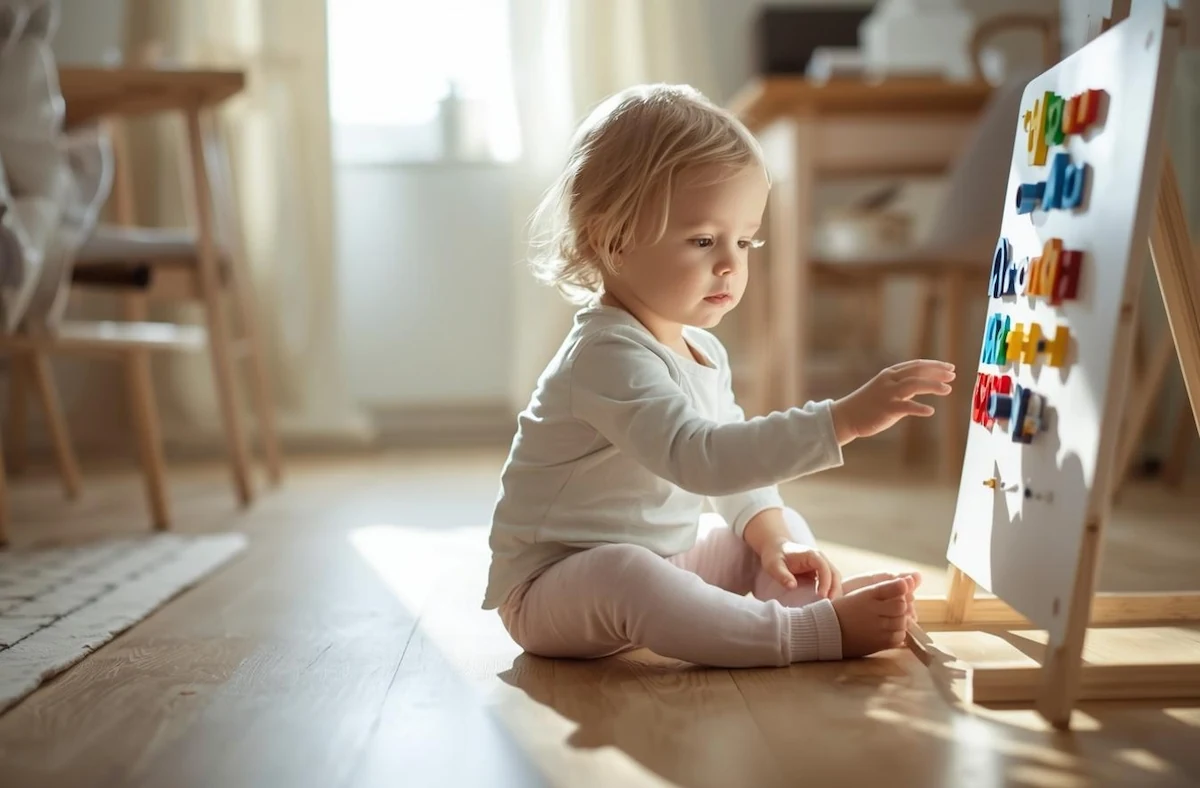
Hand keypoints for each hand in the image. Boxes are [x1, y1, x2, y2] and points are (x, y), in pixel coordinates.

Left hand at [759, 540, 842, 598]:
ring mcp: (821, 566)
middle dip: (834, 589)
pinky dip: (831, 592)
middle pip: (834, 573)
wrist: (775, 548)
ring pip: (835, 578)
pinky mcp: (819, 573)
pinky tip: (827, 602)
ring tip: (830, 606)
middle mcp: (820, 559)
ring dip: (835, 592)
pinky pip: (830, 582)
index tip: (821, 596)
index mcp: (811, 555)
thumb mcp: (773, 565)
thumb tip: (792, 586)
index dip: (825, 582)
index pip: (824, 568)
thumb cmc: (774, 556)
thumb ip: (782, 575)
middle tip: (830, 605)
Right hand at [831, 359, 955, 443]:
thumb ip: (904, 386)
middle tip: (953, 376)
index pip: (916, 365)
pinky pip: (906, 407)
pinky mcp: (886, 409)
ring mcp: (888, 394)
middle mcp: (890, 381)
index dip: (934, 365)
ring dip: (932, 386)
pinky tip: (930, 411)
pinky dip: (919, 408)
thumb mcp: (886, 389)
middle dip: (937, 372)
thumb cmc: (868, 404)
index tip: (949, 368)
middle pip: (917, 371)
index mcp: (890, 374)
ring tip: (947, 389)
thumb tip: (924, 385)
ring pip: (914, 385)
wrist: (847, 416)